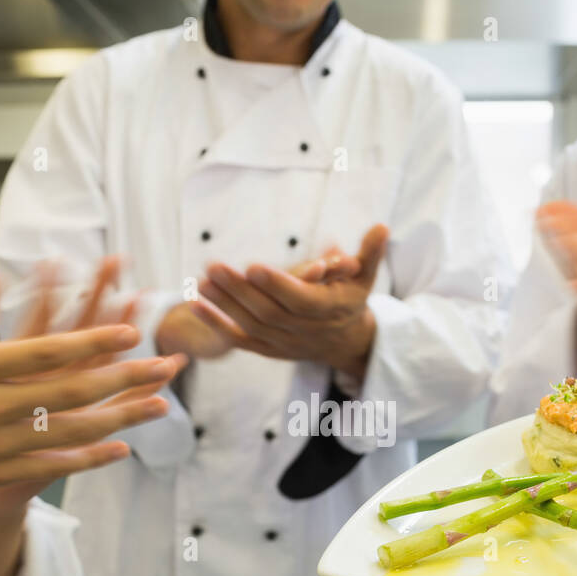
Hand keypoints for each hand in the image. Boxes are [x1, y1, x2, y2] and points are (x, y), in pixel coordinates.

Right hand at [0, 256, 183, 559]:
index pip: (45, 350)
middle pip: (72, 390)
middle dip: (126, 376)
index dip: (92, 339)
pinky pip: (52, 466)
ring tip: (161, 405)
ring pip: (72, 430)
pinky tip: (121, 448)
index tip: (130, 329)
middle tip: (168, 364)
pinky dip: (89, 458)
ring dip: (122, 417)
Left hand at [154, 245, 364, 360]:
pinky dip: (216, 323)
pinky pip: (238, 338)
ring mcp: (283, 342)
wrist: (344, 343)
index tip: (253, 266)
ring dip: (223, 304)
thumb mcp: (366, 277)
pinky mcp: (267, 348)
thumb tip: (383, 226)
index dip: (276, 285)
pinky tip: (193, 304)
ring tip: (201, 281)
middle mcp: (302, 330)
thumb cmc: (351, 300)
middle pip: (267, 312)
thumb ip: (370, 252)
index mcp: (326, 310)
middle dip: (239, 291)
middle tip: (213, 266)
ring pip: (250, 324)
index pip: (299, 299)